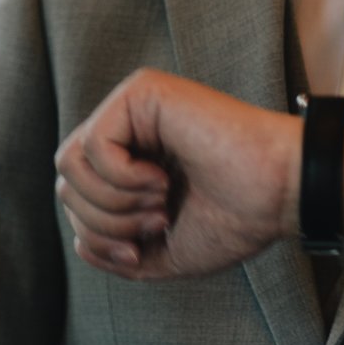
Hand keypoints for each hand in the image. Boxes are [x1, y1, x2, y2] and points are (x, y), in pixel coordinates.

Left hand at [54, 67, 296, 280]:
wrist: (277, 195)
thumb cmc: (234, 220)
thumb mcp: (162, 252)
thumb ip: (116, 252)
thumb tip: (78, 243)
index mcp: (129, 161)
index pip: (75, 200)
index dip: (97, 237)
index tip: (138, 252)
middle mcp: (126, 129)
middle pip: (66, 183)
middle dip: (104, 222)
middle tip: (158, 221)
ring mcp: (132, 106)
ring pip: (69, 163)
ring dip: (113, 202)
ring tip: (160, 202)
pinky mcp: (142, 91)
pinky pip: (93, 143)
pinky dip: (122, 178)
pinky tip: (162, 178)